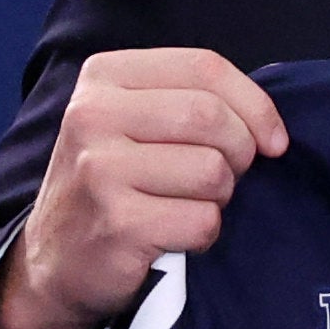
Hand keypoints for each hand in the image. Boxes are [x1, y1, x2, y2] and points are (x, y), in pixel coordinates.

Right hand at [0, 50, 290, 328]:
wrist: (56, 262)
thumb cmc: (113, 186)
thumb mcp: (133, 123)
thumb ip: (191, 102)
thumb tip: (271, 128)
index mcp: (104, 77)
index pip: (204, 67)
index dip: (255, 104)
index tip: (273, 141)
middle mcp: (93, 115)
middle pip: (211, 116)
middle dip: (240, 152)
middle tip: (226, 179)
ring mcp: (101, 169)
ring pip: (212, 170)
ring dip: (220, 197)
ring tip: (189, 204)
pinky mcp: (117, 223)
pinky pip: (202, 220)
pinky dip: (204, 234)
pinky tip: (175, 236)